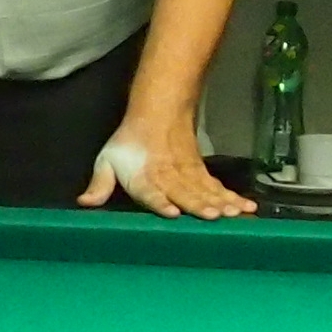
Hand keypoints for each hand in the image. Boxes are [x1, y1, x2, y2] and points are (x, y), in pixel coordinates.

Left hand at [79, 115, 250, 218]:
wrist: (158, 114)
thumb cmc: (129, 144)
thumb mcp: (107, 161)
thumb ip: (99, 184)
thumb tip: (84, 203)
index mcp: (143, 178)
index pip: (151, 192)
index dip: (161, 202)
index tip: (173, 212)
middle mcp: (168, 178)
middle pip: (185, 193)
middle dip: (199, 205)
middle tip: (213, 217)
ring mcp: (188, 176)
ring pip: (206, 191)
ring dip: (221, 203)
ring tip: (235, 214)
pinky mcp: (202, 174)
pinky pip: (219, 188)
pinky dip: (233, 197)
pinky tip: (247, 208)